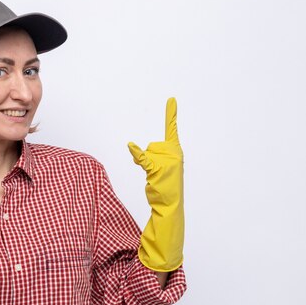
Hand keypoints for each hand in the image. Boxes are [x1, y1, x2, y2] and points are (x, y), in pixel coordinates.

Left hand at [127, 98, 183, 272]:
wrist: (169, 205)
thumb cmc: (163, 186)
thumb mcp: (159, 167)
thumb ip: (151, 155)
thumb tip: (135, 149)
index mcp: (176, 151)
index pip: (171, 129)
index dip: (171, 114)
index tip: (171, 99)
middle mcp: (174, 153)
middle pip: (150, 146)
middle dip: (148, 158)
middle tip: (157, 173)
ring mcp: (166, 161)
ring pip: (145, 154)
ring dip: (145, 165)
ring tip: (155, 177)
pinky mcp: (157, 168)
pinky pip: (143, 158)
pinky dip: (135, 153)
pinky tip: (130, 146)